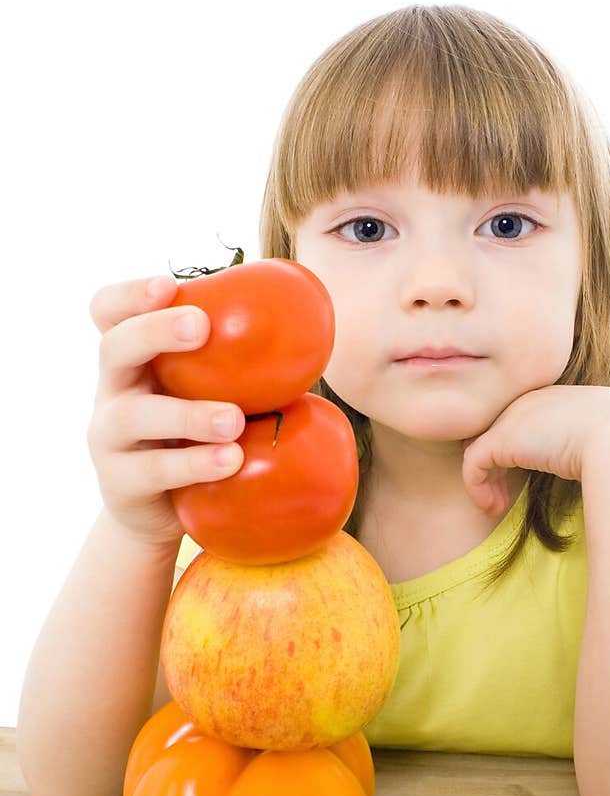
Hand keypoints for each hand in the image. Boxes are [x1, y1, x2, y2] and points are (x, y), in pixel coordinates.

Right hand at [86, 275, 245, 550]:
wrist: (165, 511)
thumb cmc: (201, 435)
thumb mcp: (211, 393)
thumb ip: (242, 364)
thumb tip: (315, 329)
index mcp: (135, 358)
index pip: (109, 312)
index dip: (130, 294)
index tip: (168, 284)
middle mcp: (113, 391)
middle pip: (114, 348)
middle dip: (154, 331)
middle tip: (201, 327)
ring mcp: (109, 438)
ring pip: (134, 415)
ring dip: (187, 413)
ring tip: (235, 419)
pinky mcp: (122, 485)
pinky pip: (154, 471)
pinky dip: (195, 464)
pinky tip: (232, 460)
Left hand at [460, 384, 609, 515]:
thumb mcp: (607, 441)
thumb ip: (586, 447)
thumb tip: (593, 466)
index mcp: (555, 398)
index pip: (518, 420)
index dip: (513, 449)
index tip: (519, 479)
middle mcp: (530, 401)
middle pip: (493, 430)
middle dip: (492, 464)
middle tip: (500, 496)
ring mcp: (513, 416)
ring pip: (478, 447)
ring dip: (483, 481)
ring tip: (495, 506)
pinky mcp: (501, 439)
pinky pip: (473, 465)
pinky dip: (477, 488)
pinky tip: (493, 507)